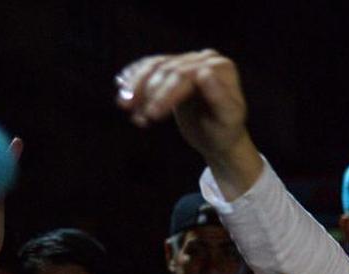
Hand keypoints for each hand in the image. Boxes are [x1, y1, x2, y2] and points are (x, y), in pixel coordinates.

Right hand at [116, 50, 261, 196]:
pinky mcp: (174, 68)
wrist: (219, 139)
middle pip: (168, 70)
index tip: (152, 115)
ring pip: (155, 67)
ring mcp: (188, 61)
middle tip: (135, 116)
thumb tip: (204, 74)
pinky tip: (121, 85)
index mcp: (221, 68)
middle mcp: (205, 59)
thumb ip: (219, 97)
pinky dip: (134, 77)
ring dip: (136, 86)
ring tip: (125, 107)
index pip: (187, 76)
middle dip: (148, 92)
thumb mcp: (227, 119)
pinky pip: (150, 67)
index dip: (166, 94)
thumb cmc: (226, 132)